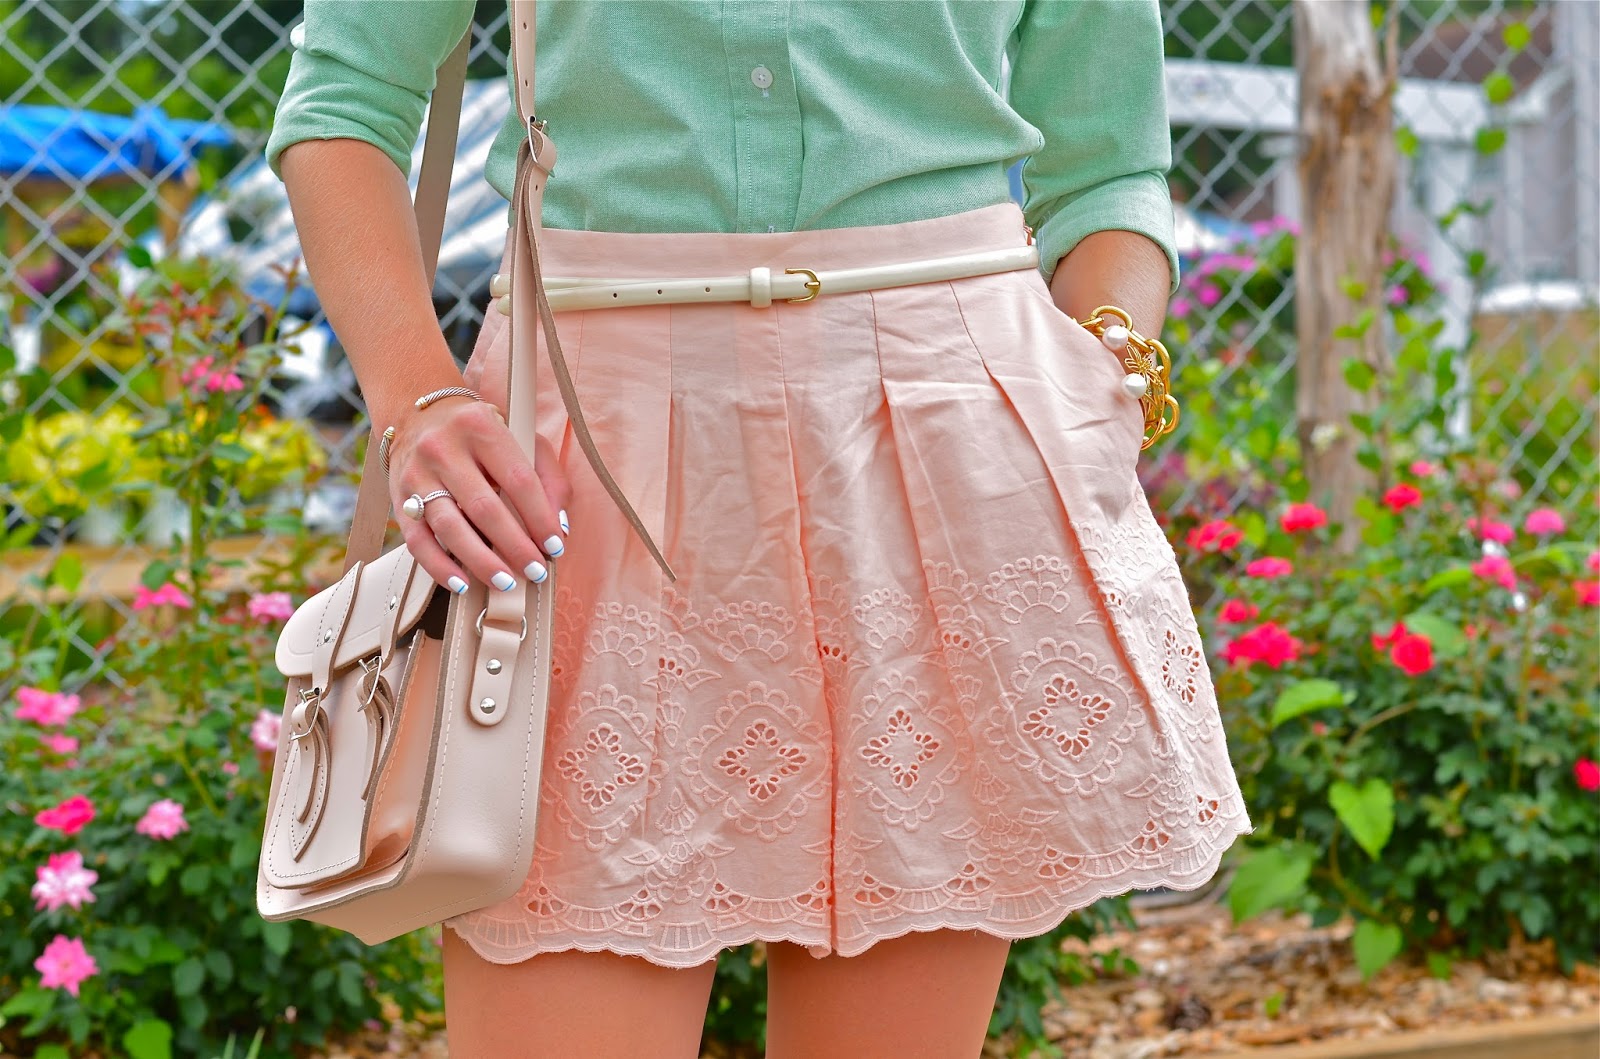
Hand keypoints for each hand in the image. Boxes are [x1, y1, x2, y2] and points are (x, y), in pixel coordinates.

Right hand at [386, 394, 570, 594]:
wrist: (416, 415)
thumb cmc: (480, 433)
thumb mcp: (521, 437)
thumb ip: (548, 478)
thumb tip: (559, 527)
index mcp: (481, 427)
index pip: (518, 479)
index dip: (540, 517)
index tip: (555, 546)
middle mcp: (444, 449)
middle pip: (484, 507)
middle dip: (515, 546)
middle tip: (536, 571)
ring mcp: (417, 475)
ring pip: (449, 527)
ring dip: (481, 561)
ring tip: (506, 583)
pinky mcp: (399, 499)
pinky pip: (417, 540)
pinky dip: (439, 567)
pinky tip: (462, 584)